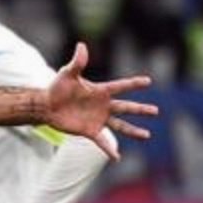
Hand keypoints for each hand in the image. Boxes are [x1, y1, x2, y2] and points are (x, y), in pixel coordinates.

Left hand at [45, 43, 155, 158]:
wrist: (47, 106)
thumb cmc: (57, 88)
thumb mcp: (67, 74)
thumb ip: (77, 62)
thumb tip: (81, 45)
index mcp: (100, 91)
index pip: (121, 86)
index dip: (133, 83)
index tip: (148, 81)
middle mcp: (103, 105)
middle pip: (126, 107)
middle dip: (141, 109)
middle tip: (156, 111)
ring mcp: (98, 119)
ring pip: (120, 125)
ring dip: (133, 131)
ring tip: (147, 135)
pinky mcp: (90, 130)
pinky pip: (102, 141)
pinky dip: (109, 149)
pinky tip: (117, 157)